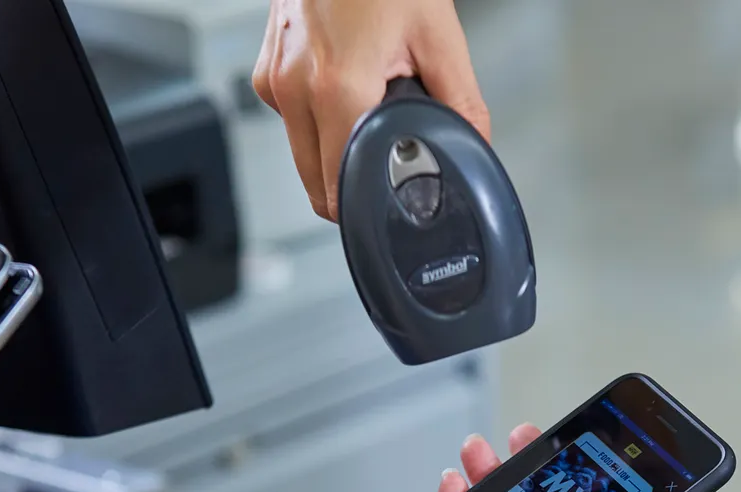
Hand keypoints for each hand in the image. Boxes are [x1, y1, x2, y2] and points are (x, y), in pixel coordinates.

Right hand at [252, 0, 489, 219]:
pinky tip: (344, 85)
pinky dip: (318, 118)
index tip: (385, 204)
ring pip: (301, 153)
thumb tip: (475, 147)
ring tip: (367, 105)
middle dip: (351, 182)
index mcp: (336, 87)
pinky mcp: (266, 68)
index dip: (364, 206)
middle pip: (315, 182)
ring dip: (334, 149)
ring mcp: (273, 77)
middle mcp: (293, 87)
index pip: (337, 189)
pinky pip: (292, 119)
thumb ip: (461, 104)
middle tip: (385, 155)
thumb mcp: (439, 36)